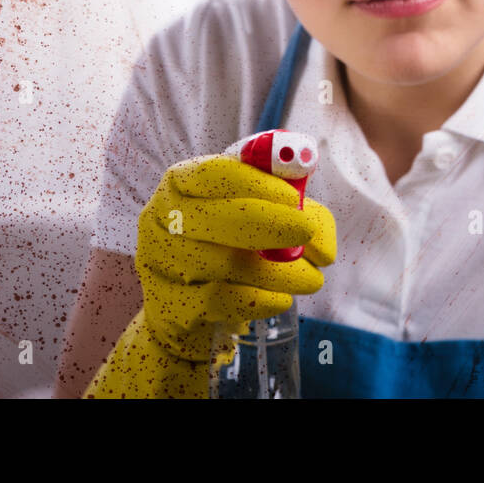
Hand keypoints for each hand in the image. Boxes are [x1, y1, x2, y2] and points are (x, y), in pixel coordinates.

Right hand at [84, 153, 336, 397]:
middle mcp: (163, 216)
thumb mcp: (274, 220)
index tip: (294, 197)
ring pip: (222, 263)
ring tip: (311, 279)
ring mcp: (159, 261)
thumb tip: (324, 250)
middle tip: (306, 231)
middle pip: (212, 216)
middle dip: (267, 222)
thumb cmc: (237, 248)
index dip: (255, 183)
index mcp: (185, 182)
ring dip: (276, 272)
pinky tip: (282, 300)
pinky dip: (258, 300)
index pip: (214, 173)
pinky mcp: (166, 303)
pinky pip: (218, 300)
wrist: (192, 309)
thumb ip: (306, 218)